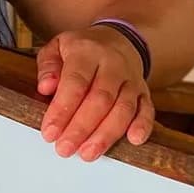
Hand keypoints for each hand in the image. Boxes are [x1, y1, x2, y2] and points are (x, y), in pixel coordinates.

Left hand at [35, 26, 153, 160]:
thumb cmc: (81, 49)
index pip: (75, 83)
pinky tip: (133, 140)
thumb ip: (48, 67)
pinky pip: (148, 109)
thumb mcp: (57, 47)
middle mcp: (112, 65)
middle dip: (81, 128)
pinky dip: (143, 125)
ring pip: (123, 108)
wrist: (117, 39)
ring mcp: (131, 79)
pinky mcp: (144, 92)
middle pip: (100, 99)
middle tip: (65, 148)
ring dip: (106, 134)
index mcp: (87, 52)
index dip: (62, 109)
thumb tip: (46, 87)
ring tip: (88, 153)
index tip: (50, 132)